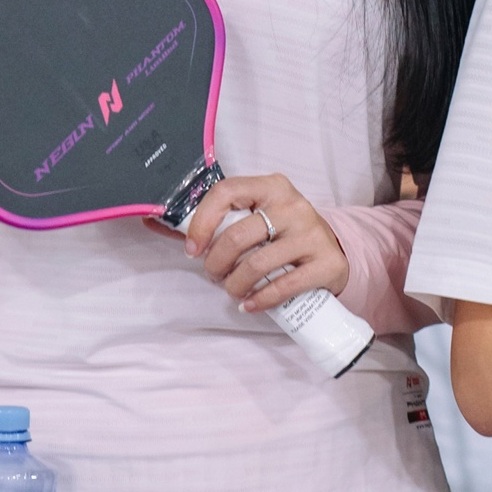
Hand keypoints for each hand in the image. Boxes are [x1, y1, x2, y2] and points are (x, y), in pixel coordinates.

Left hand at [180, 174, 349, 315]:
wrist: (333, 251)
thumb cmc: (283, 234)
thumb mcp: (257, 216)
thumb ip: (216, 220)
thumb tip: (158, 223)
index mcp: (272, 187)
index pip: (226, 192)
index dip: (202, 222)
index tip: (192, 249)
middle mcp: (293, 206)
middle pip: (238, 236)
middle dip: (216, 263)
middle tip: (214, 274)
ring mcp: (312, 234)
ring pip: (257, 264)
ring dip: (235, 285)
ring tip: (232, 290)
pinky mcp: (326, 263)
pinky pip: (284, 287)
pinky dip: (259, 300)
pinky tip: (250, 304)